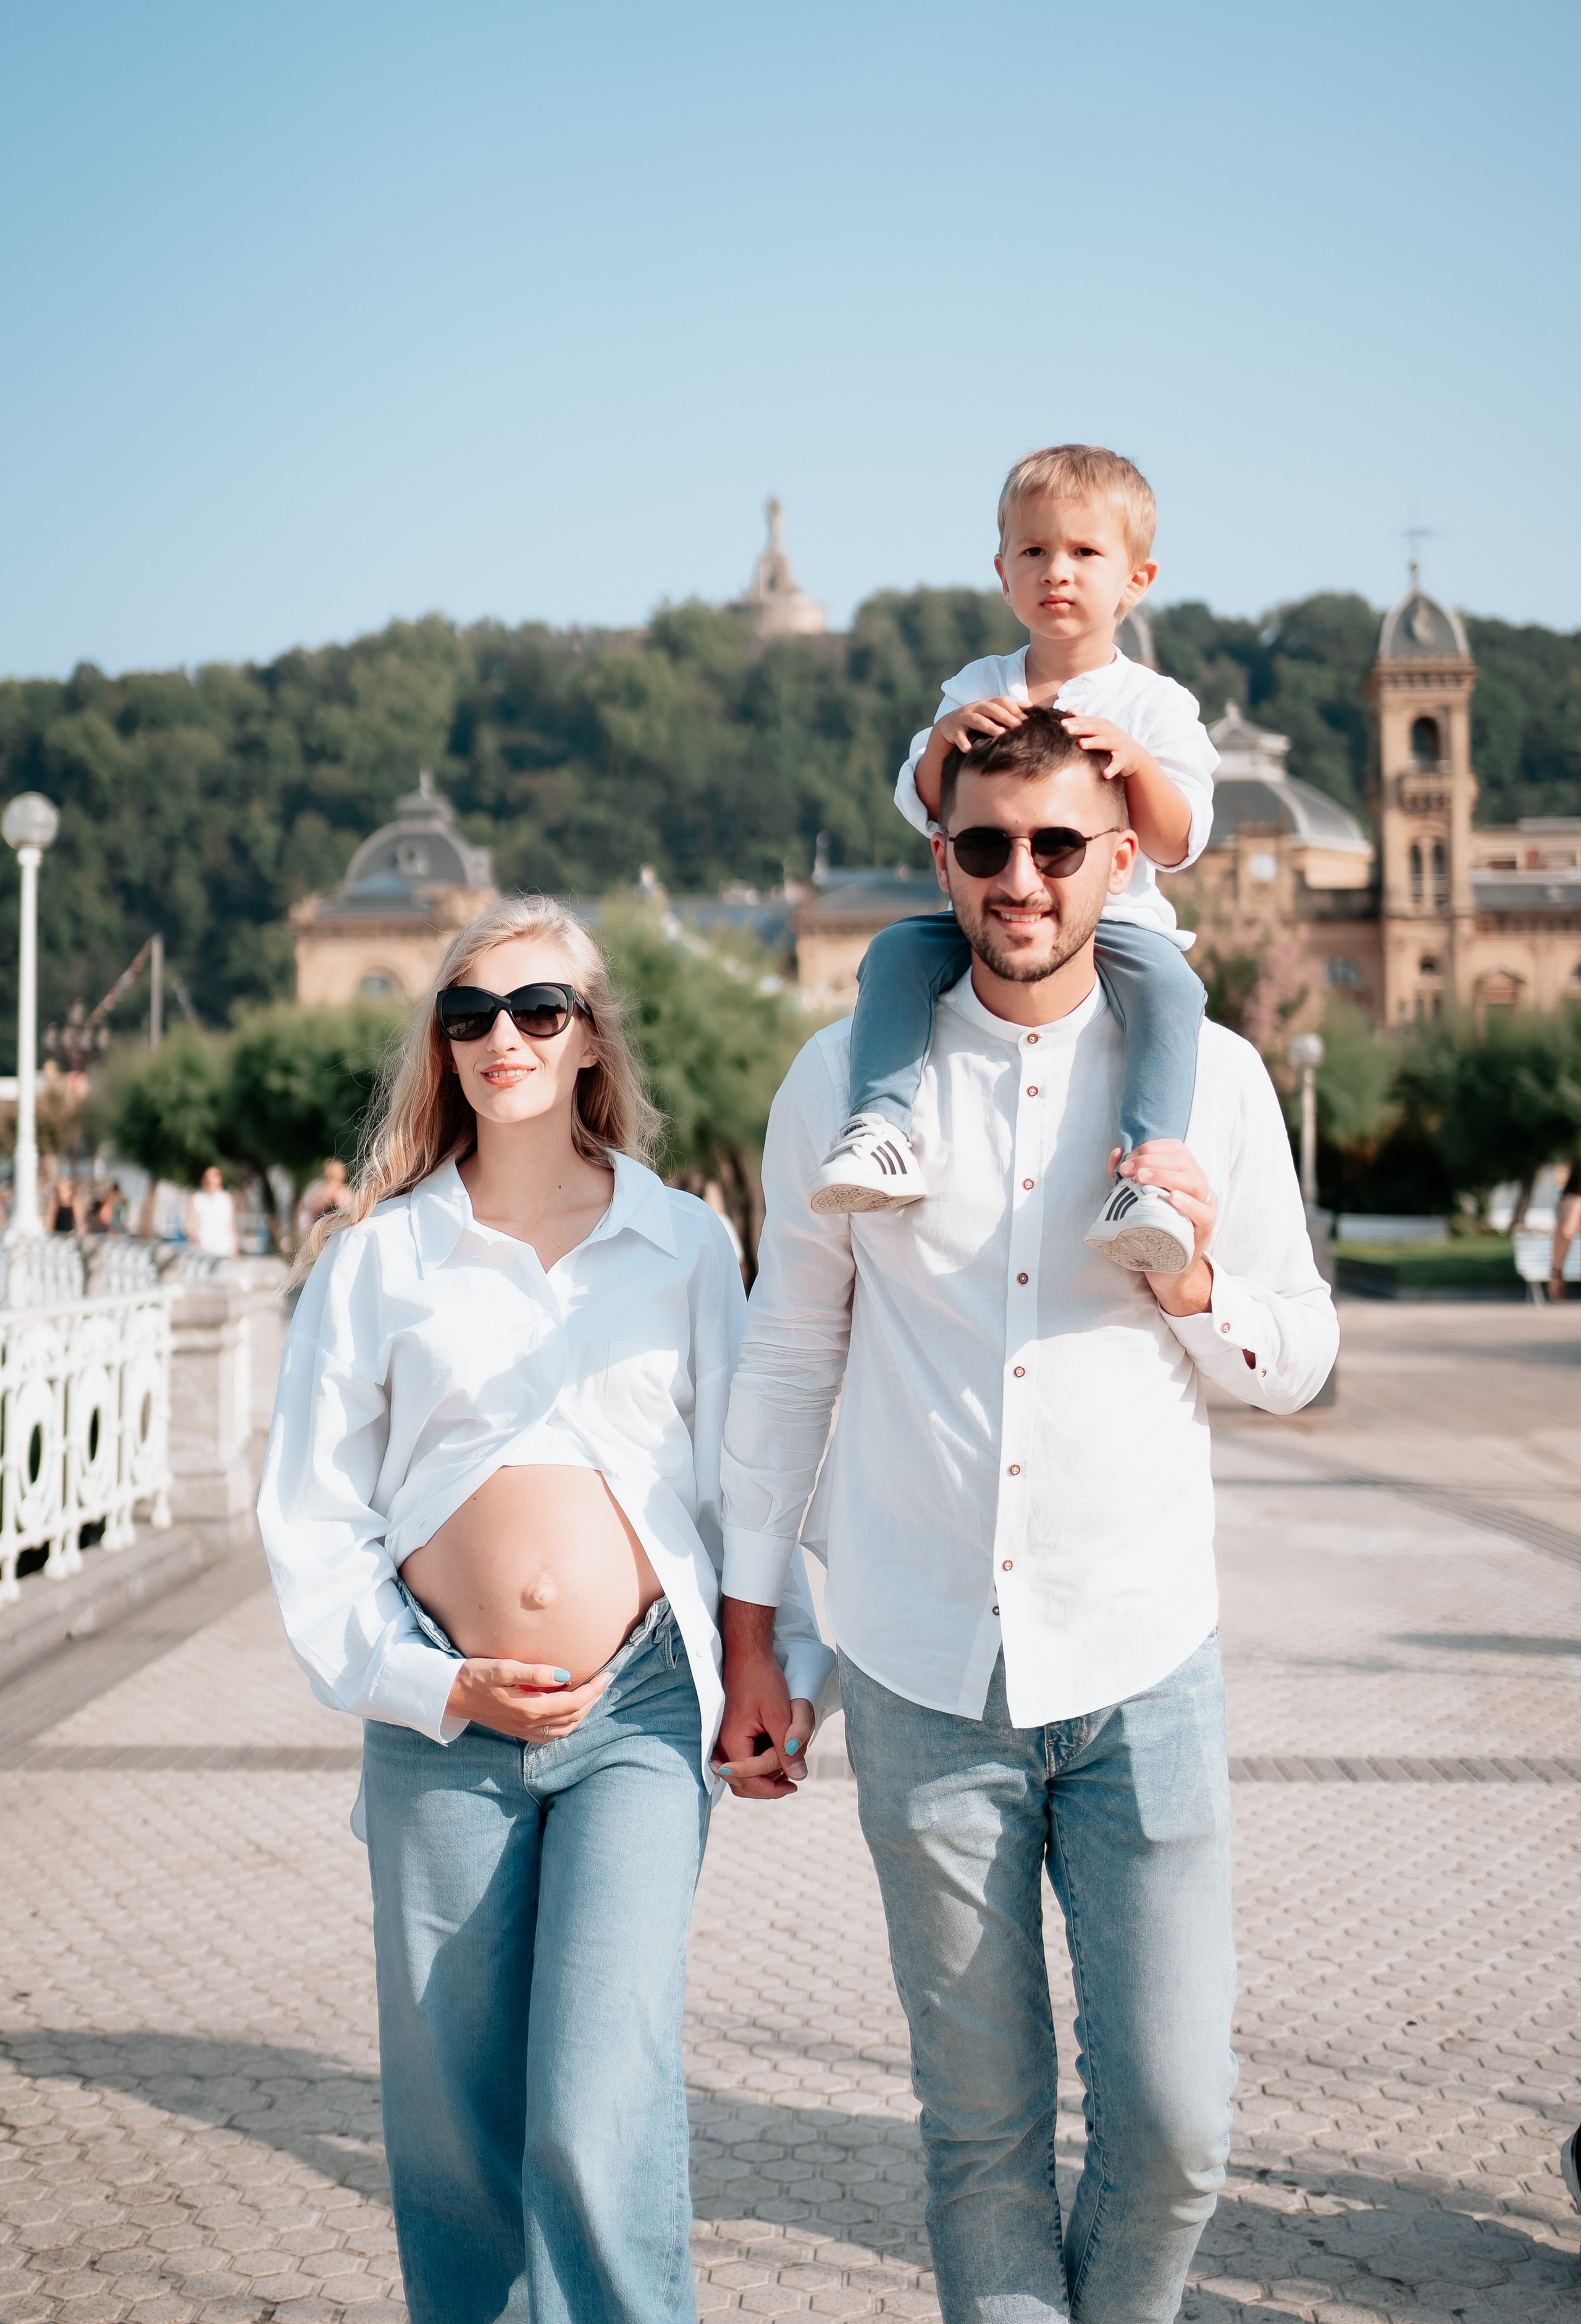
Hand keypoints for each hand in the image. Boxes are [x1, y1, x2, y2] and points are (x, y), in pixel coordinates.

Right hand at [445, 1657, 610, 1740]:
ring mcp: (523, 1730)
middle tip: (605, 1682)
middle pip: (572, 1718)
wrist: (450, 1695)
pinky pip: (551, 1735)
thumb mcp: (503, 1668)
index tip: (606, 1675)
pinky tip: (569, 1711)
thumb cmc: (475, 1676)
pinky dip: (567, 1724)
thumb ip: (534, 1673)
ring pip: (564, 1729)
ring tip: (592, 1694)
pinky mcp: (517, 1730)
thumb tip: (565, 1675)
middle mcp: (529, 1724)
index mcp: (529, 1709)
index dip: (593, 1690)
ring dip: (582, 1713)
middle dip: (592, 1700)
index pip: (572, 1703)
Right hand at [715, 1596, 815, 1798]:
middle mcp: (723, 1745)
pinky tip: (776, 1756)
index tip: (795, 1785)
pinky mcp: (730, 1735)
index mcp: (732, 1743)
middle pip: (742, 1783)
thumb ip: (786, 1749)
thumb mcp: (779, 1716)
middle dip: (767, 1786)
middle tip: (792, 1782)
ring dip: (763, 1777)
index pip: (751, 1781)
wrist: (747, 1656)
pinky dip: (758, 1765)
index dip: (773, 1789)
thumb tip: (799, 1777)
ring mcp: (724, 1740)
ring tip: (786, 1768)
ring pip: (741, 1774)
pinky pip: (741, 1760)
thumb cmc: (762, 1681)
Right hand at [936, 696, 1025, 752]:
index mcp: (986, 704)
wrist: (949, 725)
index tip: (1026, 719)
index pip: (1001, 701)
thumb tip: (1031, 706)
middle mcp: (975, 707)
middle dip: (1004, 716)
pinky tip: (968, 749)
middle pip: (990, 708)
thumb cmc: (976, 721)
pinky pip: (957, 735)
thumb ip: (1009, 710)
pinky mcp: (952, 729)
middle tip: (1017, 726)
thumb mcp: (991, 714)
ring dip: (988, 726)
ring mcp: (963, 718)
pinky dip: (962, 741)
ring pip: (976, 719)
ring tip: (999, 734)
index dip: (1013, 708)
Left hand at [1059, 713, 1158, 785]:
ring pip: (1106, 742)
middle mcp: (1111, 732)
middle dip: (1081, 728)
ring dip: (1094, 742)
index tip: (1061, 723)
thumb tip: (1069, 710)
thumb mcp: (1100, 729)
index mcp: (1103, 725)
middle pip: (1095, 728)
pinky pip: (1118, 763)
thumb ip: (1085, 720)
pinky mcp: (1125, 758)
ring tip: (1082, 744)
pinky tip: (1105, 774)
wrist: (1135, 756)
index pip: (1088, 721)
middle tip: (1067, 729)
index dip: (1075, 721)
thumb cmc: (1112, 741)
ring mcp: (1118, 745)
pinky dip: (1112, 768)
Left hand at [1108, 1139, 1216, 1316]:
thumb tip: (1117, 1153)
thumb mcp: (1135, 1198)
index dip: (1151, 1149)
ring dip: (1166, 1176)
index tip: (1127, 1161)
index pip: (1176, 1149)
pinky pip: (1204, 1213)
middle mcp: (1199, 1186)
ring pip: (1194, 1182)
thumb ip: (1125, 1176)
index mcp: (1185, 1174)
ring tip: (1143, 1179)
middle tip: (1130, 1171)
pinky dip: (1188, 1203)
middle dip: (1153, 1161)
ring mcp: (1205, 1207)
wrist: (1165, 1266)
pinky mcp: (1205, 1229)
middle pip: (1183, 1162)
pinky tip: (1172, 1198)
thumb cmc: (1152, 1227)